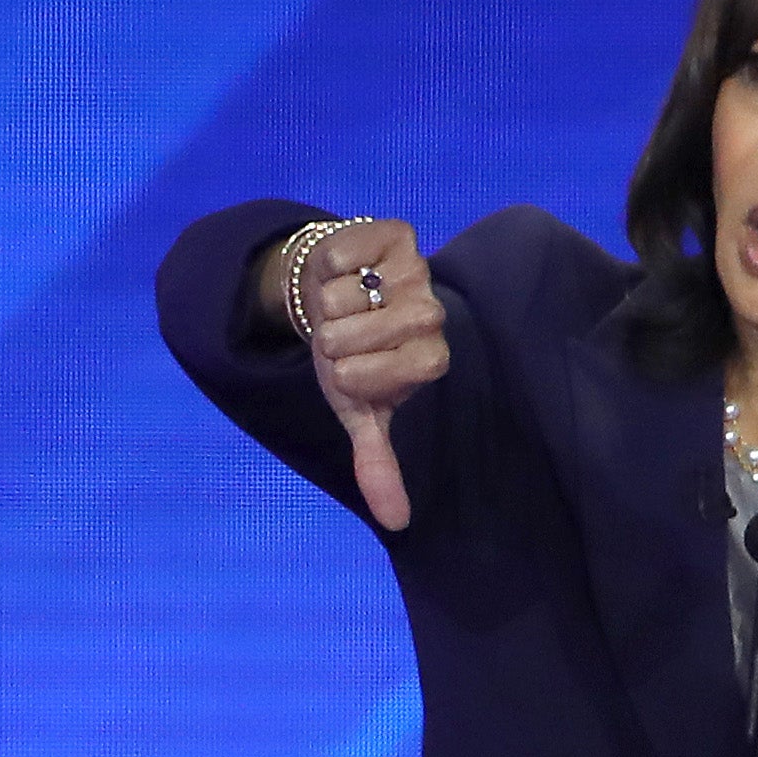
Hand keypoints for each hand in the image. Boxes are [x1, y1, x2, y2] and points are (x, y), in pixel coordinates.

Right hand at [266, 218, 443, 530]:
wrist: (331, 291)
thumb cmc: (349, 355)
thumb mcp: (357, 409)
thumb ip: (378, 462)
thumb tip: (397, 523)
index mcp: (431, 358)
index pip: (385, 374)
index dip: (353, 373)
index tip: (353, 371)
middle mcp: (432, 311)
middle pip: (354, 336)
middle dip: (331, 339)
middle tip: (342, 335)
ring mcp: (417, 270)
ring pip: (341, 297)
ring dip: (325, 302)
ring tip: (341, 302)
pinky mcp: (395, 233)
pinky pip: (341, 255)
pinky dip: (326, 265)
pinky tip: (341, 271)